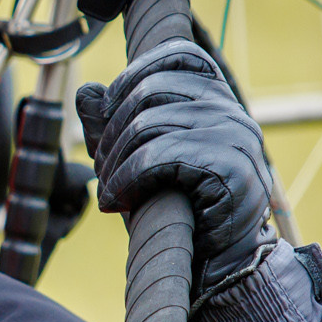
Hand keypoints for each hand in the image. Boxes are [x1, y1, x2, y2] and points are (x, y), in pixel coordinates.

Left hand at [75, 41, 274, 297]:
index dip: (131, 76)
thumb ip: (115, 125)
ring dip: (114, 161)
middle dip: (111, 130)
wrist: (221, 267)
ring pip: (149, 122)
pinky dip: (126, 178)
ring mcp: (235, 138)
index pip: (178, 55)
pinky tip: (116, 201)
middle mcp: (232, 112)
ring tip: (109, 190)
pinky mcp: (231, 169)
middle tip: (101, 168)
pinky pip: (159, 155)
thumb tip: (86, 89)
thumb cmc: (180, 211)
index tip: (110, 114)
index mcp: (218, 101)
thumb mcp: (141, 161)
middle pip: (150, 89)